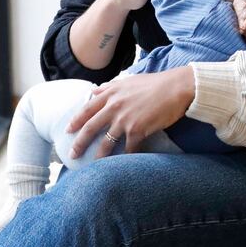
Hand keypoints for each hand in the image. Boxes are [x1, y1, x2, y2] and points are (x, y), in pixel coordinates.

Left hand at [65, 67, 195, 159]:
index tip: (68, 130)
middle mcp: (114, 107)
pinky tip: (124, 163)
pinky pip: (128, 148)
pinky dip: (126, 156)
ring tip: (94, 165)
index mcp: (111, 94)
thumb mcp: (130, 80)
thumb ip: (111, 87)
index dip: (75, 121)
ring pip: (106, 142)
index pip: (87, 109)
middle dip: (79, 143)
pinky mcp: (137, 130)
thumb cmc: (156, 83)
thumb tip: (95, 91)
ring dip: (100, 155)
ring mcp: (125, 119)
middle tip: (72, 154)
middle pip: (90, 128)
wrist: (177, 87)